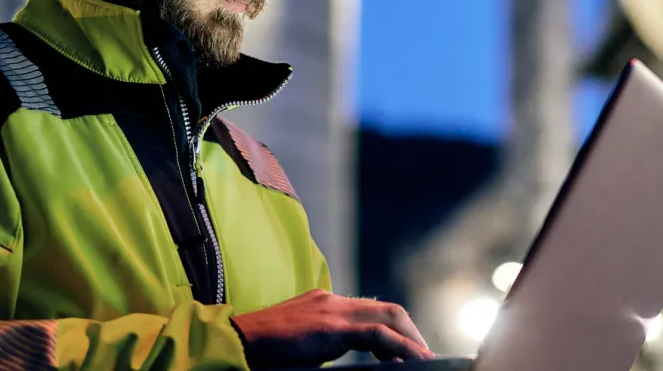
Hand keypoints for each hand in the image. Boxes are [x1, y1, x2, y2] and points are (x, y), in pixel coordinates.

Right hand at [231, 289, 434, 367]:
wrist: (236, 342)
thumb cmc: (262, 349)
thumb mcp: (300, 344)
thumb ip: (323, 345)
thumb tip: (339, 359)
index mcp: (326, 304)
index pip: (373, 311)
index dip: (397, 332)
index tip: (409, 354)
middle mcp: (333, 300)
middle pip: (389, 310)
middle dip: (412, 335)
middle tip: (426, 359)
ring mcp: (332, 310)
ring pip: (389, 317)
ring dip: (412, 341)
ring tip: (426, 361)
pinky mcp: (331, 326)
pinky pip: (377, 334)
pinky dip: (401, 348)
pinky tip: (415, 361)